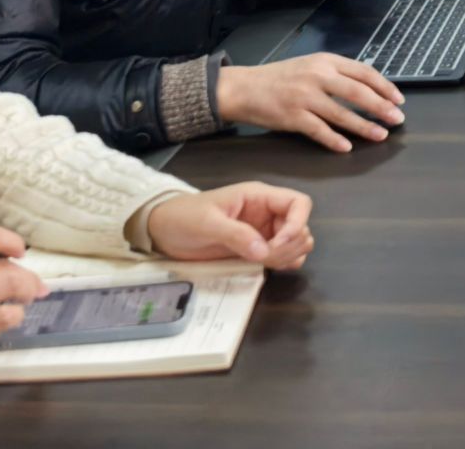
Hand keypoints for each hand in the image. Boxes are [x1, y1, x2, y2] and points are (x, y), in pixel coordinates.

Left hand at [146, 184, 313, 270]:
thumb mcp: (207, 223)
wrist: (163, 231)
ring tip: (264, 264)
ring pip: (295, 243)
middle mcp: (267, 214)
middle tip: (265, 259)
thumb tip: (264, 251)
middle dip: (289, 245)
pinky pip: (282, 256)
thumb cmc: (184, 218)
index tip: (277, 244)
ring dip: (288, 256)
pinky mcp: (256, 250)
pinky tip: (268, 268)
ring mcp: (263, 233)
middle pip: (301, 226)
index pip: (298, 203)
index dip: (297, 224)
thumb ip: (236, 234)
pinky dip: (283, 263)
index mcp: (259, 197)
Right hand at [216, 54, 405, 152]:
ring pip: (342, 114)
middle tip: (397, 119)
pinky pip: (319, 130)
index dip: (385, 86)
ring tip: (380, 135)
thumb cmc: (279, 78)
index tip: (398, 99)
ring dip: (365, 126)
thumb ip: (336, 73)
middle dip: (382, 107)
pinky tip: (347, 147)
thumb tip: (367, 87)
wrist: (244, 88)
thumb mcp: (310, 65)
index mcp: (326, 61)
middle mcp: (318, 76)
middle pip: (358, 93)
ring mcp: (305, 97)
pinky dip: (335, 140)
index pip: (364, 72)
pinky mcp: (292, 116)